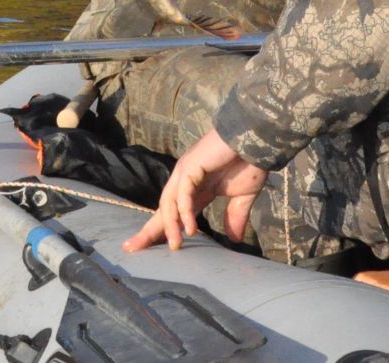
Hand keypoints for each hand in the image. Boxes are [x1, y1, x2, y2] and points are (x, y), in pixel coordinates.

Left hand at [122, 128, 266, 253]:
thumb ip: (235, 216)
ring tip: (175, 246)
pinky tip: (189, 228)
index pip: (173, 213)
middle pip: (163, 209)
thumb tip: (234, 239)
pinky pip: (184, 193)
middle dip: (148, 230)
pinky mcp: (191, 166)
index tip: (146, 247)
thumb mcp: (242, 197)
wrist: (256, 140)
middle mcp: (184, 180)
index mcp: (195, 189)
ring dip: (170, 225)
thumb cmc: (249, 162)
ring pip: (170, 203)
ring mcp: (185, 172)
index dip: (161, 230)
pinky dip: (185, 211)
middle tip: (132, 248)